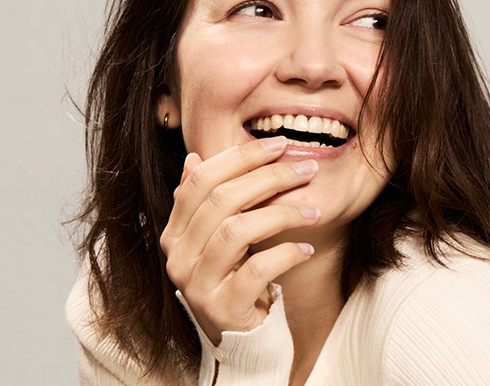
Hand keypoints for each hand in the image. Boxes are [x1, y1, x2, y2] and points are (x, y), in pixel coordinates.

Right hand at [159, 136, 320, 343]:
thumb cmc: (237, 283)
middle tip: (306, 169)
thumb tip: (193, 158)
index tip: (278, 145)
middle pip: (221, 200)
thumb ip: (208, 204)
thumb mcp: (221, 242)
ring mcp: (196, 285)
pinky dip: (286, 254)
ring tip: (314, 212)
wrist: (243, 344)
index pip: (201, 180)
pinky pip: (256, 270)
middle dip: (270, 177)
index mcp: (174, 234)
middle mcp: (177, 257)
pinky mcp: (222, 308)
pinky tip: (306, 250)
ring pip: (237, 231)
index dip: (240, 157)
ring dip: (283, 213)